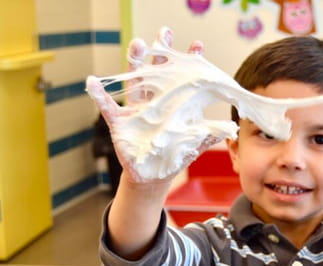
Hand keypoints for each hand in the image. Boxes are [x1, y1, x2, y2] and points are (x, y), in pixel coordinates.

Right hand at [86, 27, 223, 182]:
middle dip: (161, 51)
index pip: (182, 78)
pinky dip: (99, 95)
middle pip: (157, 71)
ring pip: (134, 81)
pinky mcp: (119, 123)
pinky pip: (107, 107)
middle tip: (165, 31)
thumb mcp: (193, 145)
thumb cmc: (174, 157)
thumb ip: (208, 135)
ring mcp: (135, 110)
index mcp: (173, 103)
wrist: (154, 176)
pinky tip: (92, 82)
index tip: (198, 45)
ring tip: (138, 43)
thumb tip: (230, 127)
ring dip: (135, 62)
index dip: (189, 62)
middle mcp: (153, 101)